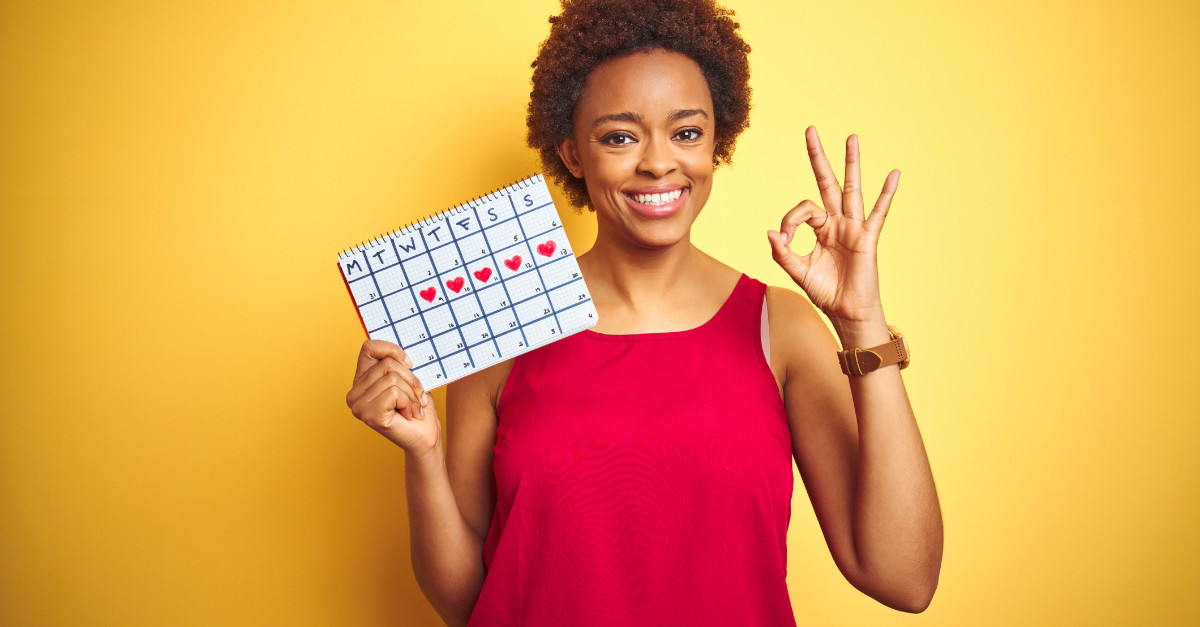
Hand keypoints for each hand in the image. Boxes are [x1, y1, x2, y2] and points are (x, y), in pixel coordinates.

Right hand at [345, 339, 438, 455]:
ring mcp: (359, 405)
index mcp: (361, 380)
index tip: (410, 363)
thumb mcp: (409, 378)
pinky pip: (394, 392)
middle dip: (411, 379)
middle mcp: (354, 392)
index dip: (392, 349)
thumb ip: (399, 363)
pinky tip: (409, 414)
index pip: (369, 347)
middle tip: (417, 396)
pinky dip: (409, 402)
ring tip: (413, 407)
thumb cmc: (418, 407)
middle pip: (387, 364)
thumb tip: (401, 351)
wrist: (426, 437)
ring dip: (412, 393)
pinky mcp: (369, 415)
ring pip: (392, 378)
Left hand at [767, 126, 898, 325]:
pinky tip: (894, 174)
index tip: (785, 240)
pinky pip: (878, 212)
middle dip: (818, 157)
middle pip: (828, 182)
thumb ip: (783, 252)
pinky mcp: (867, 237)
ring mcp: (854, 227)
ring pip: (852, 188)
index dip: (790, 220)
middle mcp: (837, 222)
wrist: (846, 312)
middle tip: (810, 130)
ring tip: (851, 138)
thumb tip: (771, 232)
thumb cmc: (826, 292)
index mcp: (821, 228)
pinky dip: (886, 194)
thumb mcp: (798, 271)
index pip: (802, 209)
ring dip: (851, 163)